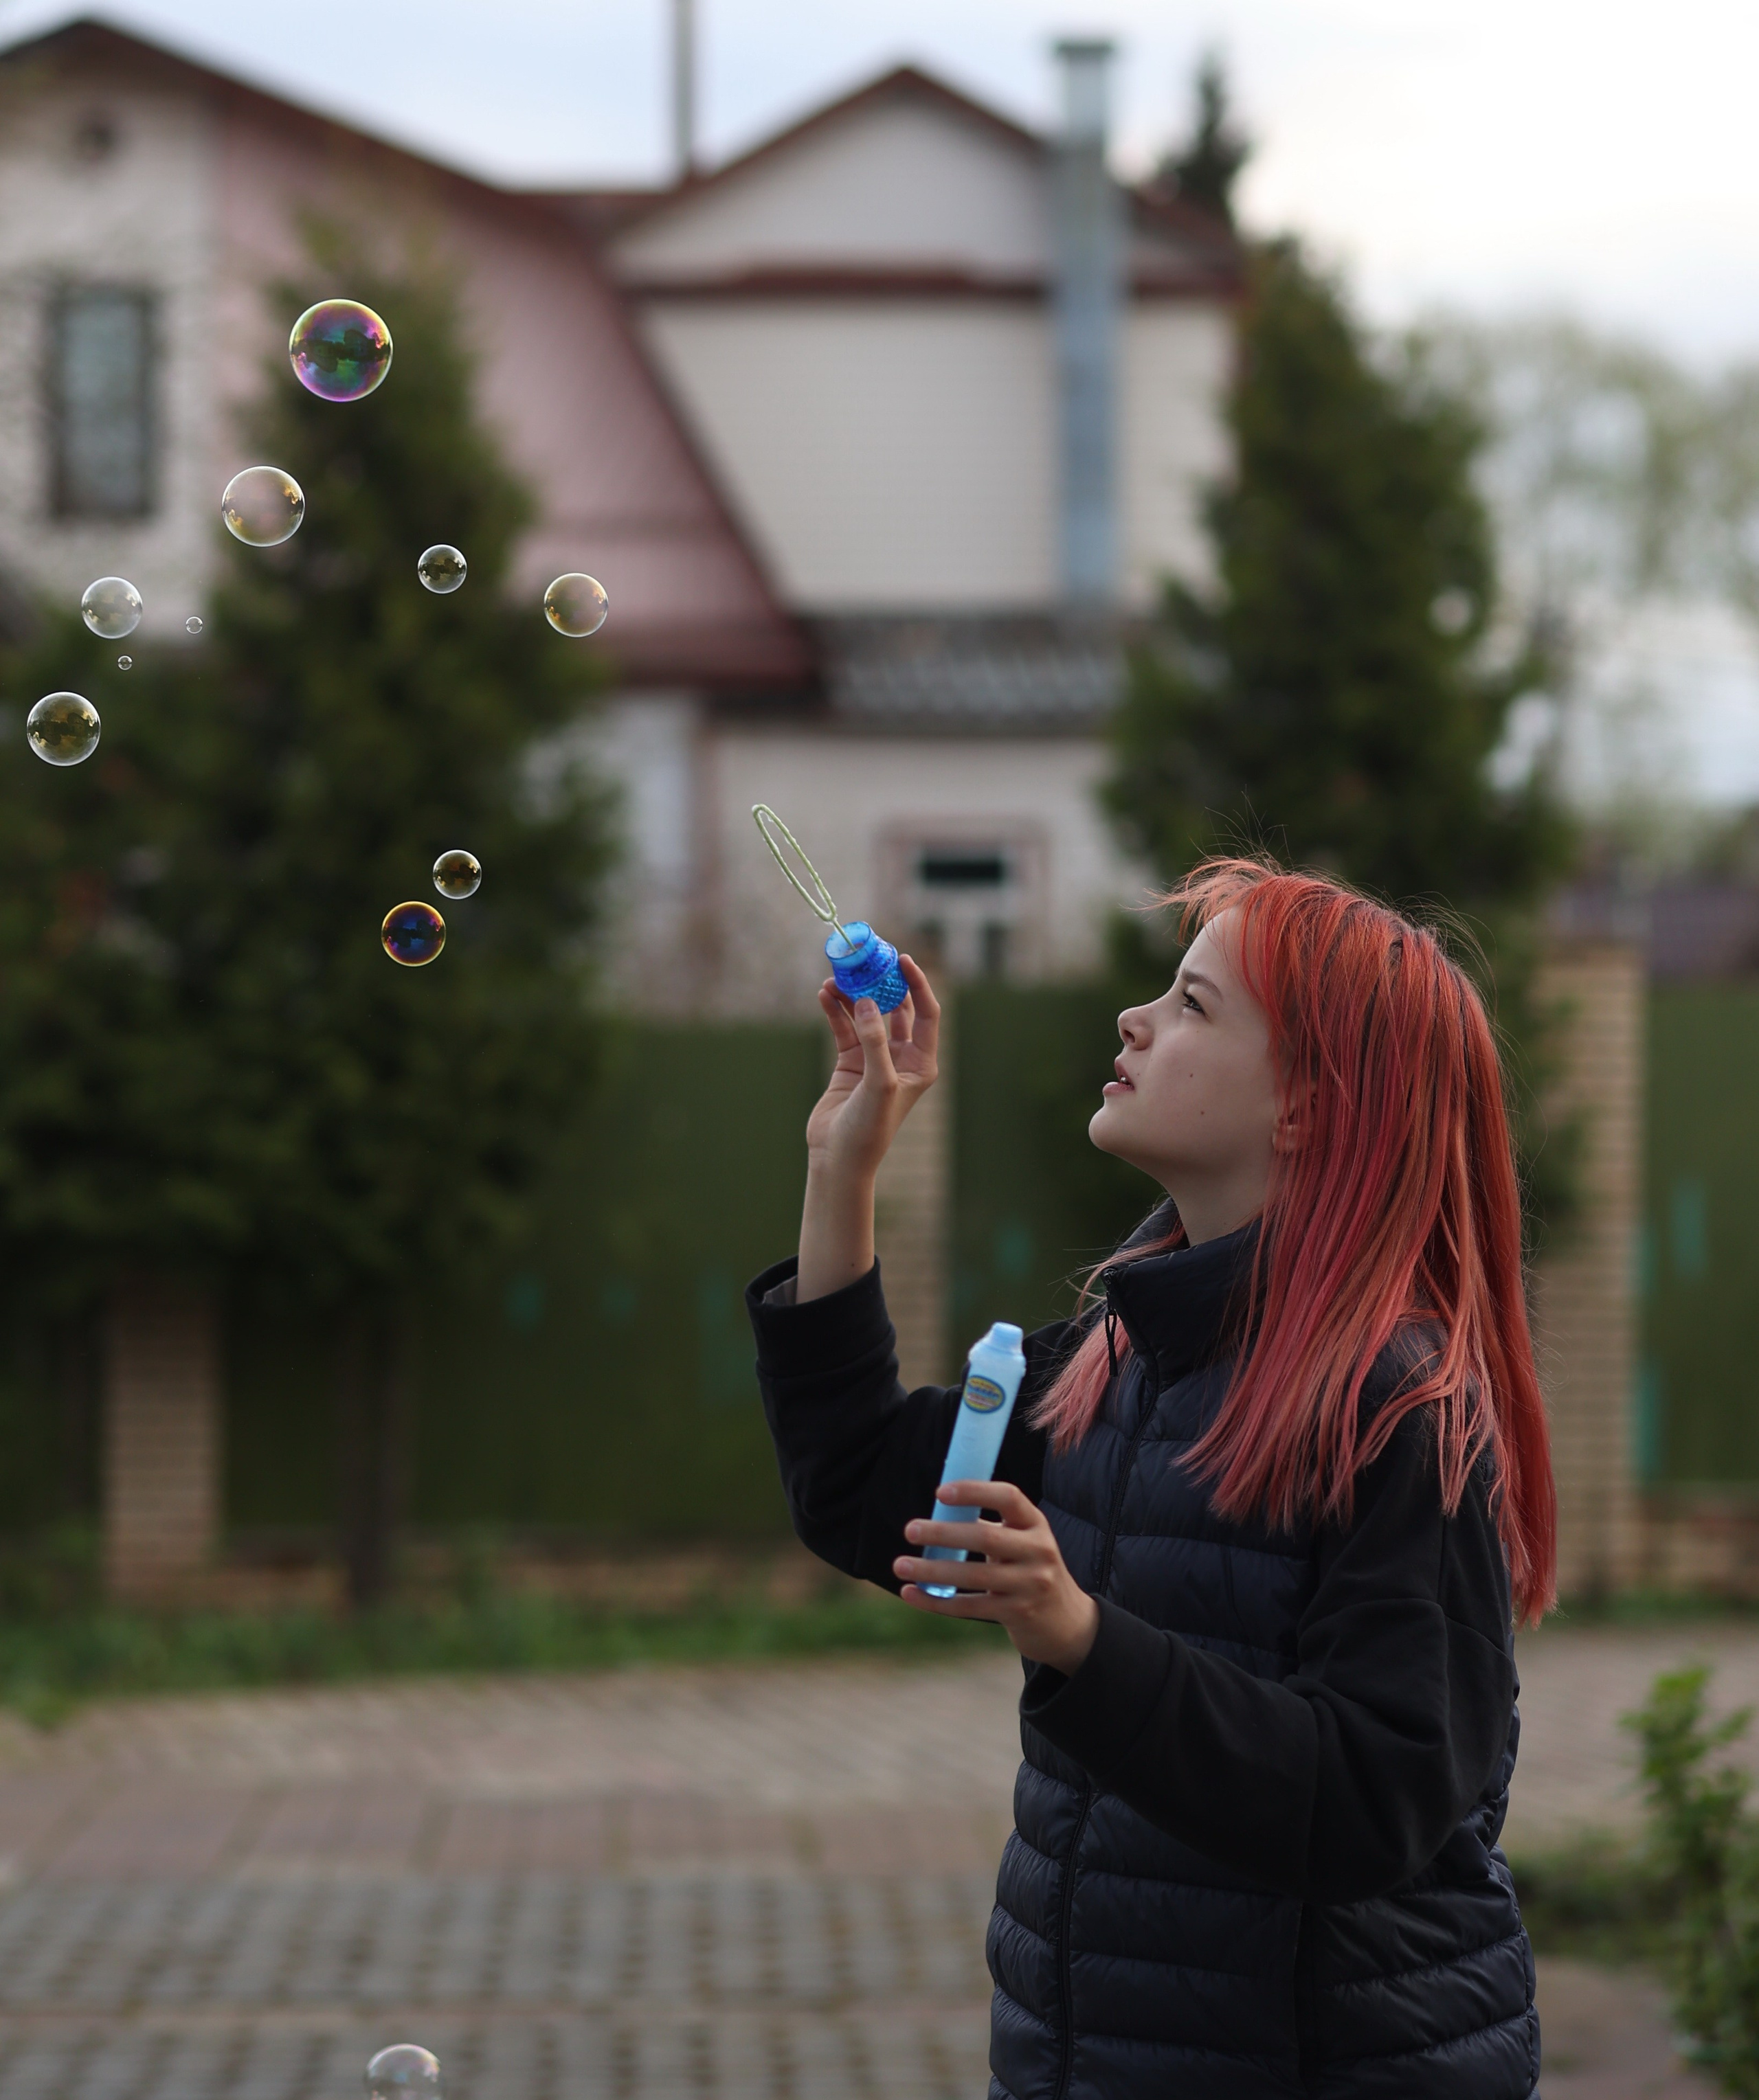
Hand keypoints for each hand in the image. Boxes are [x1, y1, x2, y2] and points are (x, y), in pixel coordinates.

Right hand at [803, 954, 939, 1183]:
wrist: (839, 1157)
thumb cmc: (869, 1127)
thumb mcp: (879, 1082)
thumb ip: (875, 1041)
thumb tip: (867, 1001)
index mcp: (921, 1062)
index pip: (926, 1013)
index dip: (917, 984)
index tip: (901, 959)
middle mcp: (901, 1057)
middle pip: (897, 1009)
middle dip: (883, 984)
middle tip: (867, 961)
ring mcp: (874, 1058)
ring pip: (866, 1015)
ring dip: (853, 996)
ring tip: (835, 977)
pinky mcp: (850, 1063)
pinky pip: (844, 1028)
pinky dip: (835, 1011)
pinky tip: (824, 996)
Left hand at [895, 1480, 1099, 1675]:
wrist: (1068, 1622)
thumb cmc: (1030, 1569)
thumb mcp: (1022, 1542)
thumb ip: (991, 1528)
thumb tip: (938, 1513)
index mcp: (1036, 1524)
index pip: (1009, 1497)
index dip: (974, 1491)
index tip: (940, 1492)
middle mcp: (1038, 1551)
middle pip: (986, 1538)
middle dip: (944, 1533)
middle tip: (910, 1530)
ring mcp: (1030, 1585)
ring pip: (973, 1576)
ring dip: (931, 1571)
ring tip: (900, 1565)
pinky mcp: (1017, 1614)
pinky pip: (970, 1606)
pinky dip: (937, 1601)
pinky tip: (911, 1594)